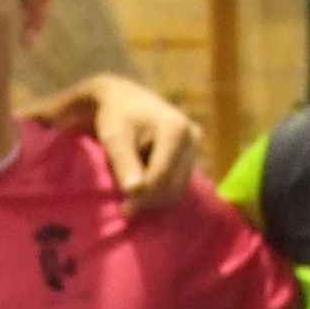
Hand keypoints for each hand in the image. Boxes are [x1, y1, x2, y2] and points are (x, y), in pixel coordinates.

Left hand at [88, 76, 201, 213]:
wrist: (123, 99)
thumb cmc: (115, 116)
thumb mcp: (114, 136)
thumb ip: (124, 162)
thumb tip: (134, 189)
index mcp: (176, 129)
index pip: (163, 175)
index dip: (144, 196)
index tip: (124, 209)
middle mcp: (192, 136)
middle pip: (174, 184)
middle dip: (149, 199)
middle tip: (125, 208)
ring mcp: (195, 146)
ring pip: (178, 188)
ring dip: (153, 196)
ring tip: (131, 189)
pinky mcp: (192, 155)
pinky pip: (178, 185)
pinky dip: (159, 190)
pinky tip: (141, 182)